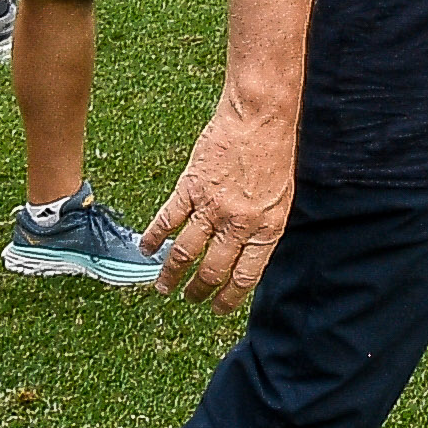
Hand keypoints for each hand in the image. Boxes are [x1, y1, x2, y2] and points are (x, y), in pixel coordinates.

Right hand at [142, 97, 296, 312]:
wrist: (259, 118)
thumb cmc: (275, 154)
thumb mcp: (282, 198)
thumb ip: (263, 228)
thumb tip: (247, 255)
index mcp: (266, 228)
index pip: (245, 276)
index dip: (229, 297)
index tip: (218, 308)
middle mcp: (238, 224)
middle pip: (212, 270)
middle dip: (198, 291)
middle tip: (190, 299)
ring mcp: (212, 208)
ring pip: (184, 253)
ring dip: (170, 274)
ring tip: (163, 287)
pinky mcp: (190, 188)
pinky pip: (166, 221)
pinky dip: (152, 239)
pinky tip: (145, 250)